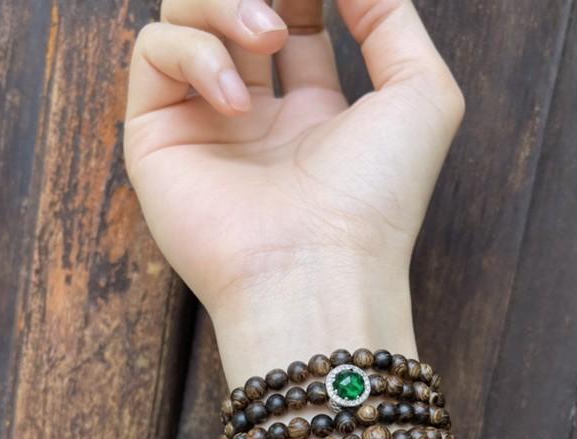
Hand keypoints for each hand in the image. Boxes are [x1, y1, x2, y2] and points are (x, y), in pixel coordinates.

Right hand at [125, 0, 461, 300]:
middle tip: (284, 9)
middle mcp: (255, 118)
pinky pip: (155, 52)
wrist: (318, 273)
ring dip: (227, 2)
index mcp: (315, 113)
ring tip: (269, 37)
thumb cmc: (376, 200)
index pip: (297, 19)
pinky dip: (195, 55)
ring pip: (185, 13)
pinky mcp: (157, 139)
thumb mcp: (422, 95)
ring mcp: (204, 127)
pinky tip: (238, 105)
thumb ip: (392, 18)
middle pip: (236, 9)